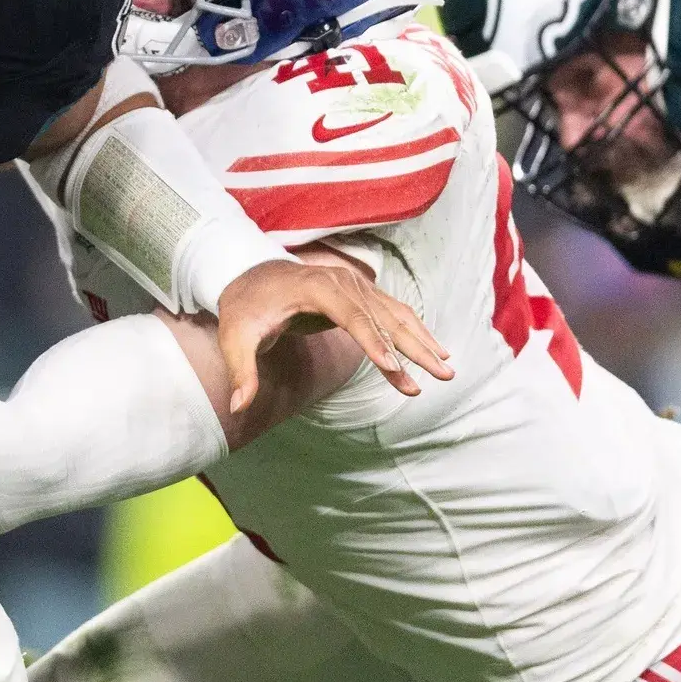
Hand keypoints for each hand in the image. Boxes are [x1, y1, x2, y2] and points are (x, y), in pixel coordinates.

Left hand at [215, 259, 451, 411]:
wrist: (249, 275)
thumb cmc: (243, 308)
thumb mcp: (234, 337)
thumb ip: (241, 371)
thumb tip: (237, 406)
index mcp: (314, 287)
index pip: (350, 315)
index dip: (372, 341)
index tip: (392, 366)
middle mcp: (341, 280)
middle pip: (382, 315)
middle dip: (412, 346)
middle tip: (439, 373)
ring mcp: (354, 284)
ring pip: (395, 314)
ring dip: (421, 341)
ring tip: (446, 368)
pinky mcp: (360, 293)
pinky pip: (392, 312)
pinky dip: (415, 331)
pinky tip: (435, 351)